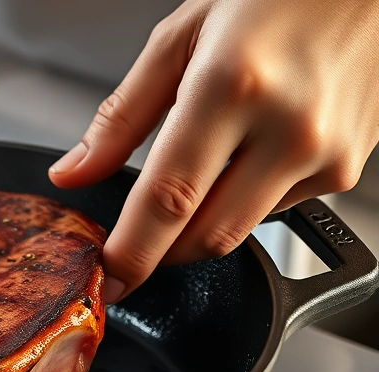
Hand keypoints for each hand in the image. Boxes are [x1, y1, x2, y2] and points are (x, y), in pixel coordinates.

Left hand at [48, 0, 378, 303]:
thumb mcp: (180, 39)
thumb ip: (120, 117)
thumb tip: (74, 173)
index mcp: (232, 87)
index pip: (169, 198)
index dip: (132, 251)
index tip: (107, 280)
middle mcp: (288, 128)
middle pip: (206, 235)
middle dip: (161, 250)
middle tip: (135, 237)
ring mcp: (326, 153)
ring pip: (242, 230)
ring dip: (202, 222)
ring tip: (197, 169)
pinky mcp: (348, 168)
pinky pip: (278, 210)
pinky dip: (246, 199)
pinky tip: (247, 155)